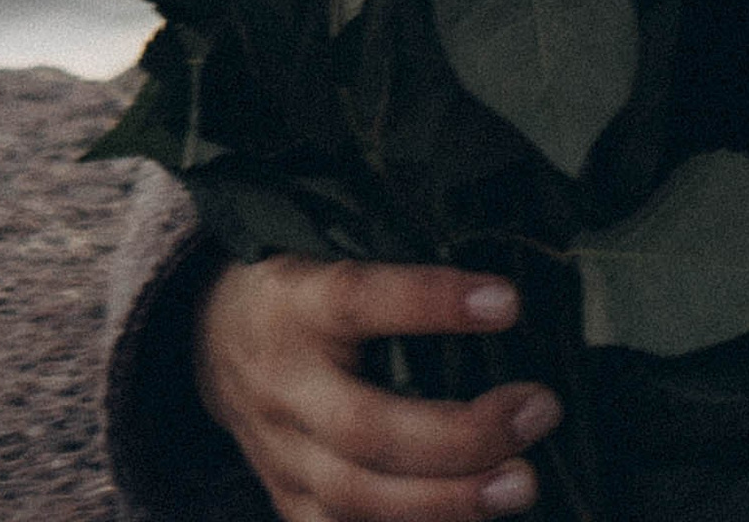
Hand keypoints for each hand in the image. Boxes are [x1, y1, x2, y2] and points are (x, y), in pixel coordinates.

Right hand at [194, 258, 563, 521]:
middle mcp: (282, 384)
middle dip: (461, 434)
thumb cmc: (300, 285)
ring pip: (360, 498)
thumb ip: (391, 271)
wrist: (208, 338)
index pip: (358, 299)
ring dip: (450, 501)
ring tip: (521, 482)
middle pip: (366, 428)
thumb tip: (497, 288)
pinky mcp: (287, 500)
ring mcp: (280, 455)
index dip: (430, 303)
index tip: (508, 302)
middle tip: (539, 410)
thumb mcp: (325, 251)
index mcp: (291, 302)